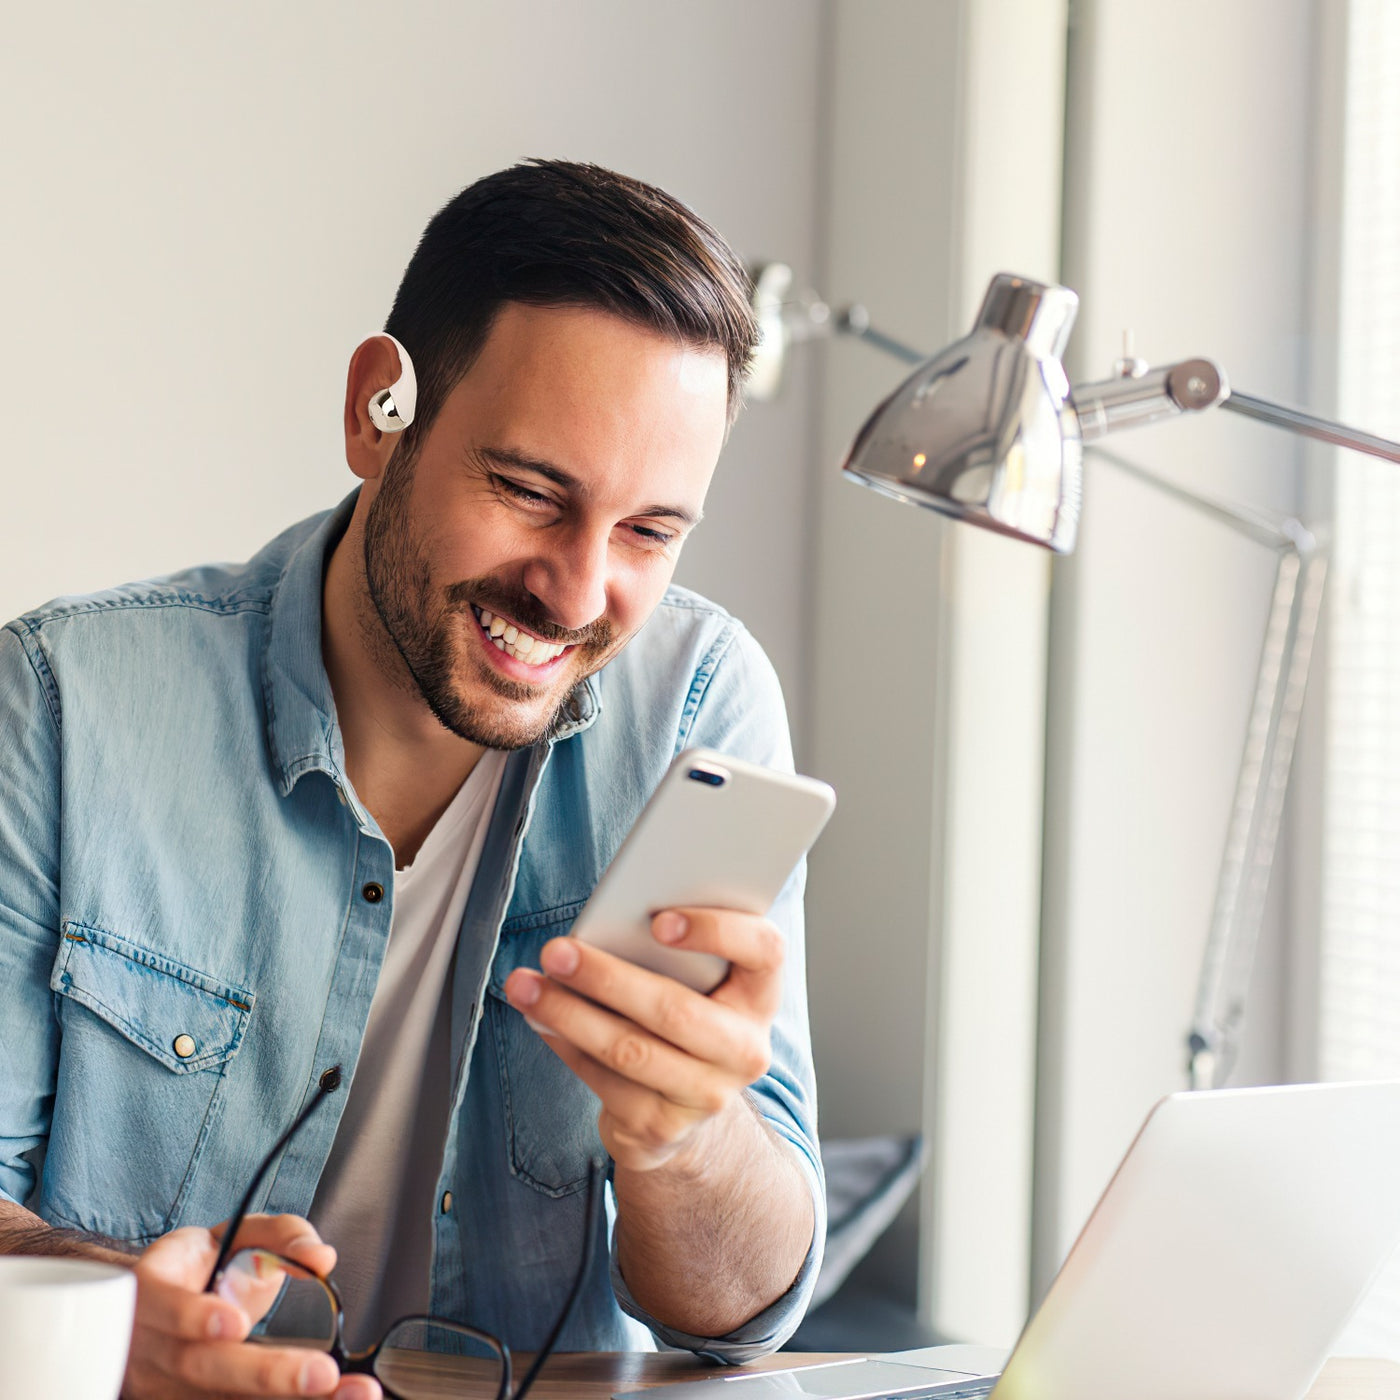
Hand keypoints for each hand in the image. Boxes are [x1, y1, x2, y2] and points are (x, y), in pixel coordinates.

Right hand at [121, 1214, 379, 1399]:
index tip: (237, 1323)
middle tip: (323, 1374)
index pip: (160, 1304)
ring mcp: (162, 1386)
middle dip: (264, 1374)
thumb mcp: (244, 1232)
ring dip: (286, 1399)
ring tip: (352, 1393)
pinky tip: (337, 1399)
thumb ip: (285, 1236)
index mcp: (152, 1287)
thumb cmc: (208, 1263)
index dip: (193, 1316)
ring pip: (218, 1399)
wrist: (171, 1300)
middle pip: (199, 1366)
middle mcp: (149, 1345)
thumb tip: (321, 1258)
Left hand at [502, 908, 782, 1171]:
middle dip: (606, 978)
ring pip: (628, 1051)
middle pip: (674, 1010)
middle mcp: (745, 1050)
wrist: (688, 1105)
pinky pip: (603, 1081)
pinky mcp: (662, 1128)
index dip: (718, 931)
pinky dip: (564, 1044)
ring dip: (568, 1013)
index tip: (658, 919)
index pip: (764, 950)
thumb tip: (604, 926)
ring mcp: (706, 1096)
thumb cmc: (684, 1011)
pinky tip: (538, 1018)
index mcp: (761, 994)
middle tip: (556, 951)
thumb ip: (671, 949)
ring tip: (526, 984)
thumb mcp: (696, 979)